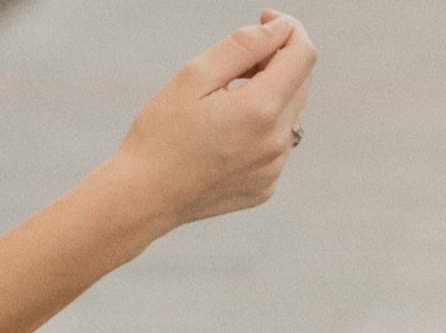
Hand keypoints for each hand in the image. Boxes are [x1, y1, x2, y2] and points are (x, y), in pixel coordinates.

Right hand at [112, 12, 315, 233]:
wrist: (142, 199)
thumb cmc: (161, 135)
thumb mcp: (195, 76)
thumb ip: (244, 45)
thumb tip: (281, 28)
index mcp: (261, 110)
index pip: (303, 54)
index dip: (287, 28)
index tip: (263, 22)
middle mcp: (275, 143)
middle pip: (301, 82)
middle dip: (278, 61)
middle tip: (237, 64)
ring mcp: (272, 170)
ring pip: (292, 114)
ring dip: (272, 96)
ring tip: (229, 101)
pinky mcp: (264, 188)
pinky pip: (278, 146)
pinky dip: (264, 130)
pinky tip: (229, 134)